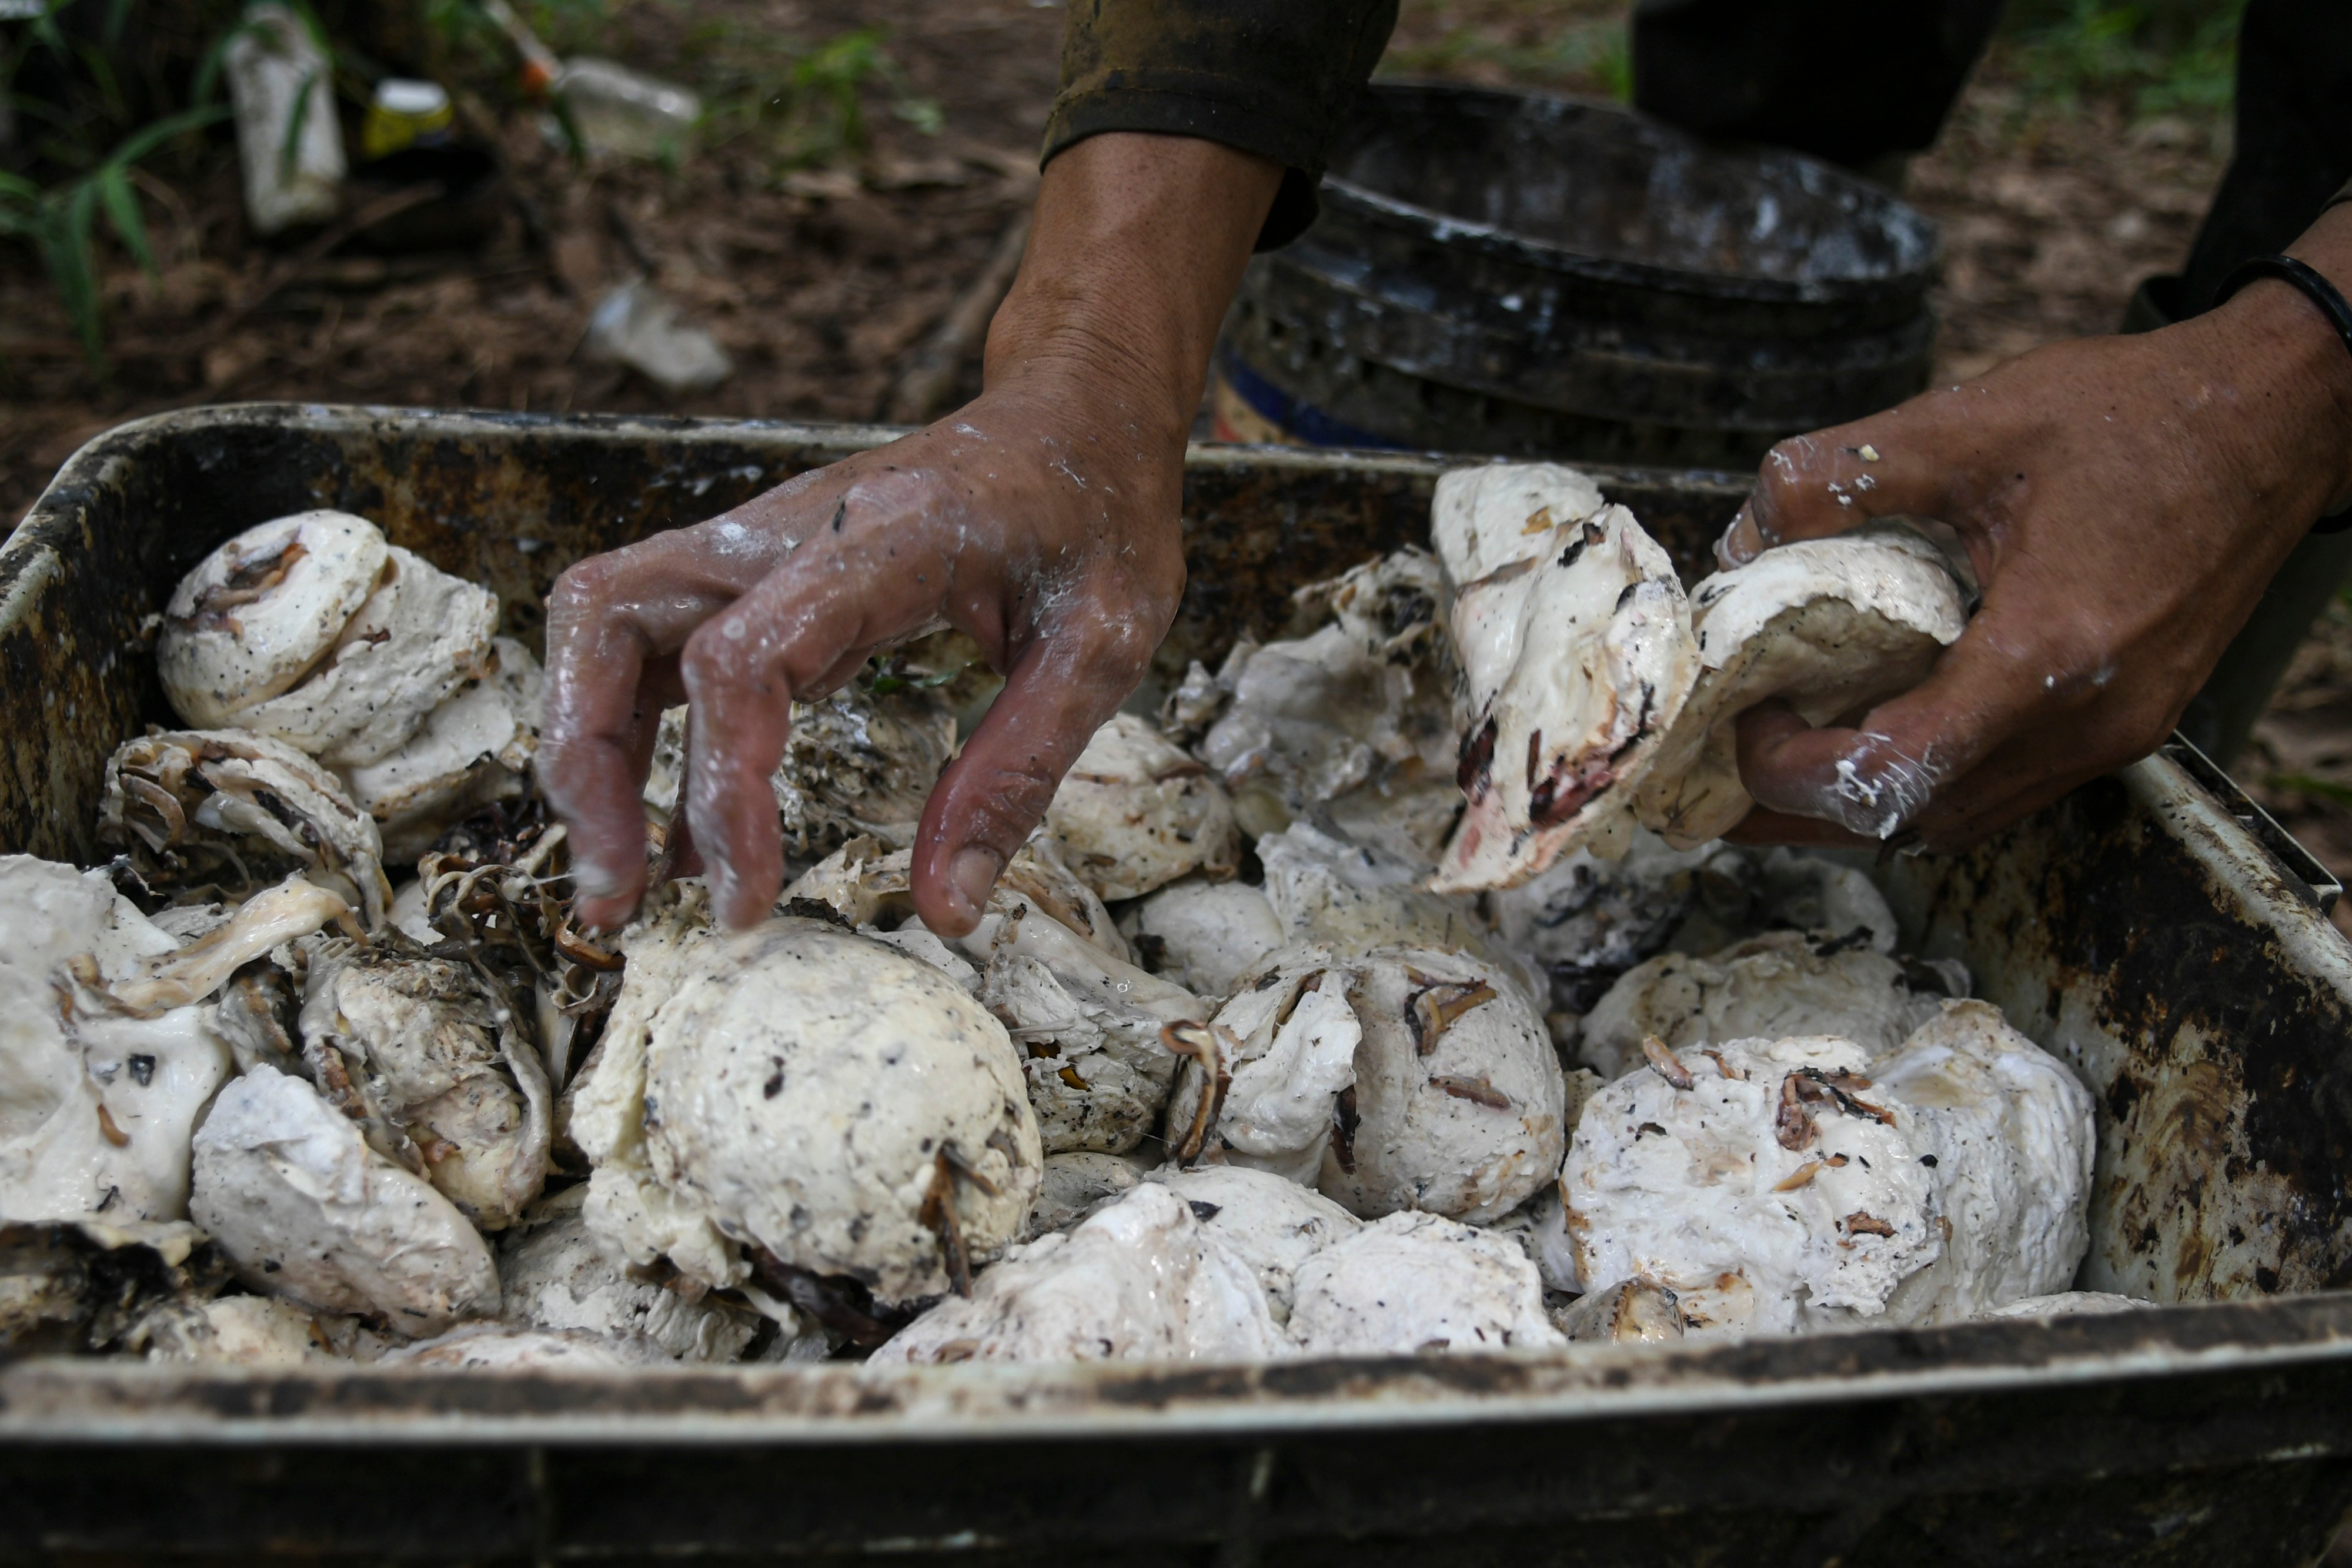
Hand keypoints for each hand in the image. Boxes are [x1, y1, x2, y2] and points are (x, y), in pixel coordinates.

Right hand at [538, 134, 1281, 933]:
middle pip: (610, 616)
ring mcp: (759, 543)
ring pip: (606, 623)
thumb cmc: (1096, 513)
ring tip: (620, 886)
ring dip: (587, 753)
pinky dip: (642, 741)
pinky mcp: (757, 572)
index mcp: (885, 538)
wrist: (1080, 409)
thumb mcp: (1103, 645)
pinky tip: (679, 845)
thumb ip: (1017, 773)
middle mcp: (790, 529)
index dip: (724, 784)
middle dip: (588, 765)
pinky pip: (660, 648)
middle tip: (615, 895)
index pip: (745, 655)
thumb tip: (947, 909)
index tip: (748, 894)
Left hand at [1718, 204, 2351, 851]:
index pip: (1894, 771)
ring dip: (1870, 804)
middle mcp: (2091, 721)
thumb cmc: (2141, 413)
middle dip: (1811, 809)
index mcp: (2050, 654)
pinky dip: (1932, 778)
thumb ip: (1848, 471)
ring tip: (1787, 765)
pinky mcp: (2129, 722)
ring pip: (1965, 817)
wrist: (2280, 413)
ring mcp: (2119, 732)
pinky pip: (2008, 786)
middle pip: (1920, 818)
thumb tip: (1745, 530)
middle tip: (1728, 774)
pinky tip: (1881, 732)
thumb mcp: (1975, 421)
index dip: (1796, 770)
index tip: (1740, 729)